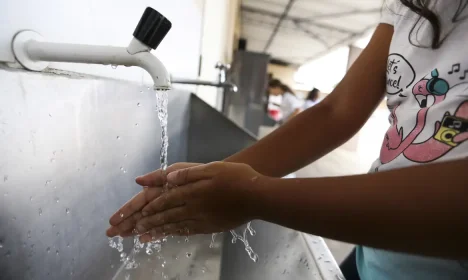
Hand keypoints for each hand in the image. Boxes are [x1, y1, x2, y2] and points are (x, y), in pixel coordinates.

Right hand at [106, 163, 201, 237]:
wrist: (230, 183)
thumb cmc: (207, 173)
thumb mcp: (184, 170)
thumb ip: (161, 175)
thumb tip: (139, 180)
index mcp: (165, 186)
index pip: (142, 200)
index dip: (127, 210)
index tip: (113, 221)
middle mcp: (168, 198)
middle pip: (144, 212)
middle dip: (128, 222)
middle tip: (111, 234)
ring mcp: (176, 207)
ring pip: (154, 220)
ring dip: (139, 228)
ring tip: (124, 237)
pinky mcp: (187, 217)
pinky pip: (169, 226)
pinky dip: (158, 232)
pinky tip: (147, 238)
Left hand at [134, 162, 262, 241]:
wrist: (257, 197)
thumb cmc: (237, 177)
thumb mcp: (212, 168)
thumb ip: (189, 174)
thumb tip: (168, 177)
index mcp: (193, 192)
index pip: (166, 200)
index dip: (151, 207)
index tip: (138, 214)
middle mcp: (194, 208)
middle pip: (167, 216)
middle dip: (148, 222)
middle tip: (133, 230)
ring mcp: (203, 219)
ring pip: (175, 226)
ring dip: (158, 231)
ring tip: (144, 236)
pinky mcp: (211, 226)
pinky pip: (189, 231)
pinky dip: (176, 233)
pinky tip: (170, 235)